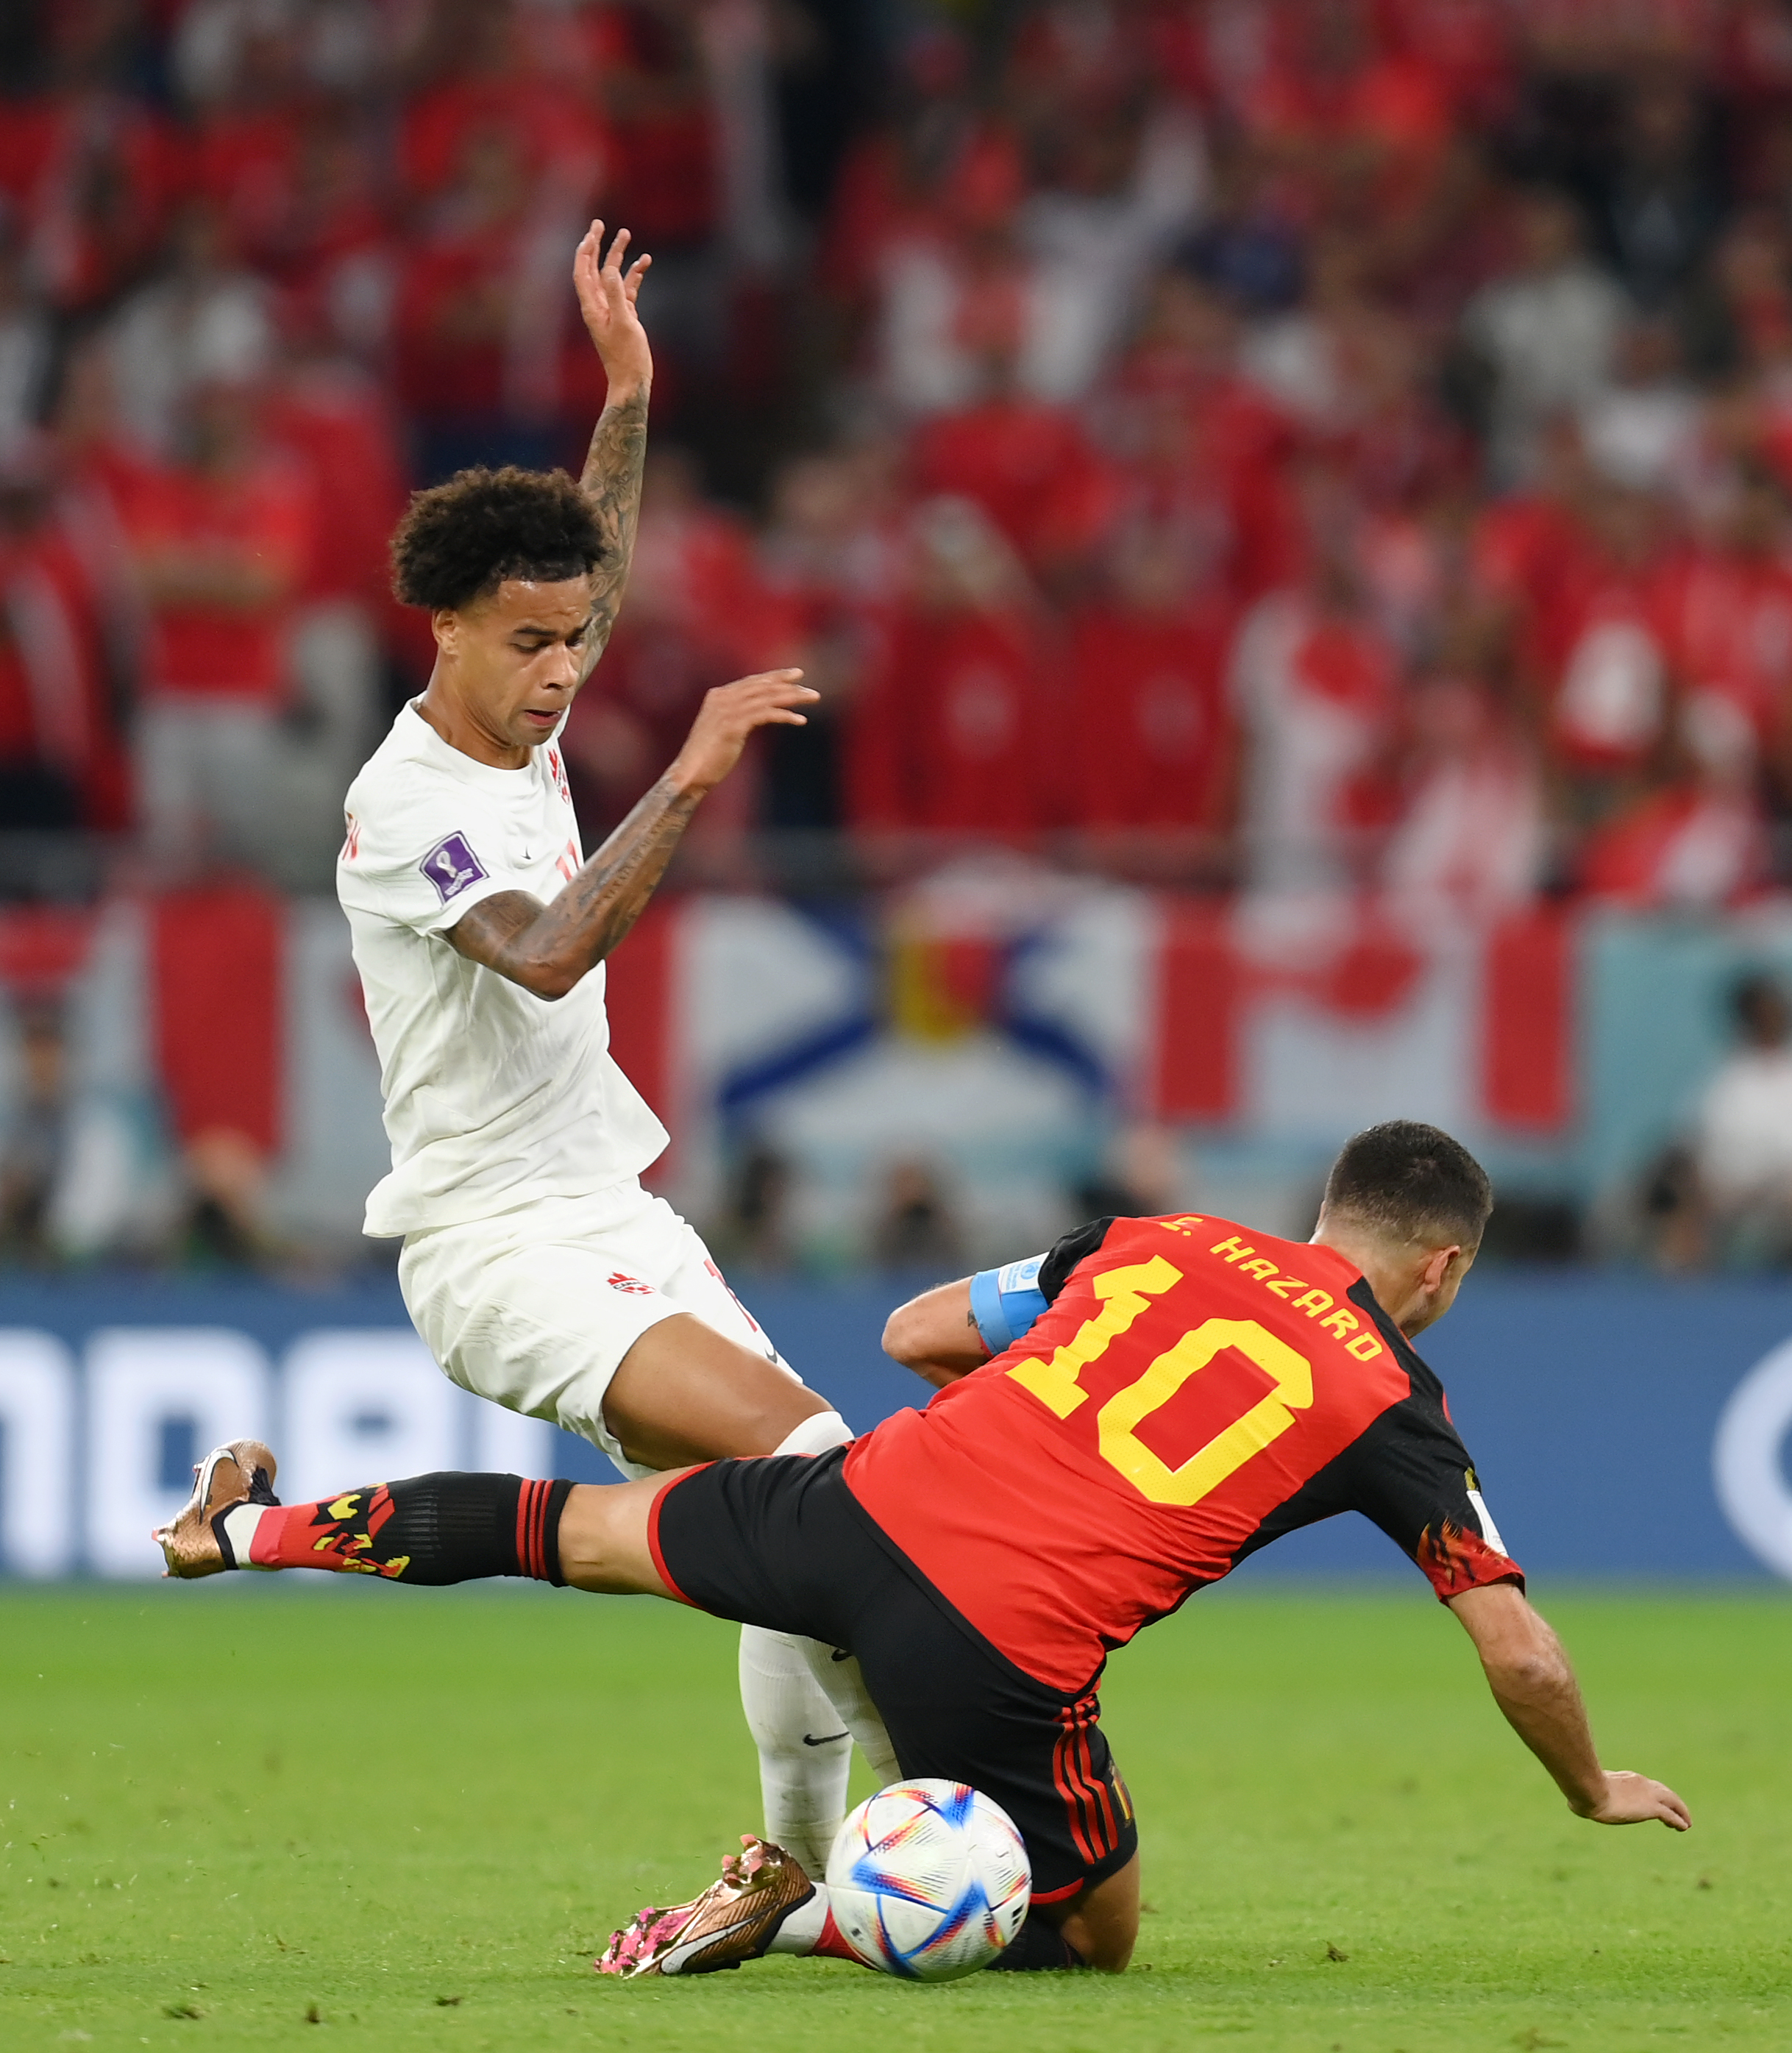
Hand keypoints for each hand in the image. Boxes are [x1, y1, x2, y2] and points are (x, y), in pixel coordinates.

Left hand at [574, 220, 652, 398]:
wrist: (632, 381)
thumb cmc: (627, 357)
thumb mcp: (624, 323)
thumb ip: (616, 295)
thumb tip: (609, 269)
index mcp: (592, 307)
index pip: (583, 271)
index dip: (586, 250)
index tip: (593, 232)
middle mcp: (598, 305)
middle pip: (594, 268)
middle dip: (597, 245)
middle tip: (601, 224)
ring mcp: (612, 310)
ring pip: (613, 276)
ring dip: (618, 256)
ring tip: (627, 235)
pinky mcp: (625, 316)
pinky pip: (627, 289)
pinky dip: (634, 275)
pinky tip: (644, 263)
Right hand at [668, 670, 818, 795]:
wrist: (690, 774)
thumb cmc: (707, 757)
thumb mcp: (722, 730)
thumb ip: (736, 716)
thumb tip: (755, 714)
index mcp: (718, 695)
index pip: (752, 681)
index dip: (775, 677)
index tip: (795, 676)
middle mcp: (722, 698)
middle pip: (763, 685)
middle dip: (789, 684)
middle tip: (810, 689)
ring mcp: (727, 711)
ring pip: (768, 697)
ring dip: (794, 698)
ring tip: (813, 699)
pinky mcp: (733, 726)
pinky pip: (766, 715)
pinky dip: (785, 715)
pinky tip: (801, 720)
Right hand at [1573, 1770, 1690, 1829]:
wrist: (1590, 1789)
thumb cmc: (1582, 1790)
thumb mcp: (1583, 1793)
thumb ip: (1582, 1798)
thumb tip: (1572, 1803)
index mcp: (1624, 1778)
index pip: (1642, 1785)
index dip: (1651, 1793)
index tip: (1652, 1801)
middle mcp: (1639, 1783)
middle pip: (1662, 1791)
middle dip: (1671, 1800)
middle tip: (1677, 1811)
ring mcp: (1647, 1794)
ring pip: (1671, 1801)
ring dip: (1680, 1811)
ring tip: (1686, 1822)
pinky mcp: (1652, 1808)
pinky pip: (1671, 1815)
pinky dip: (1679, 1820)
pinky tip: (1684, 1827)